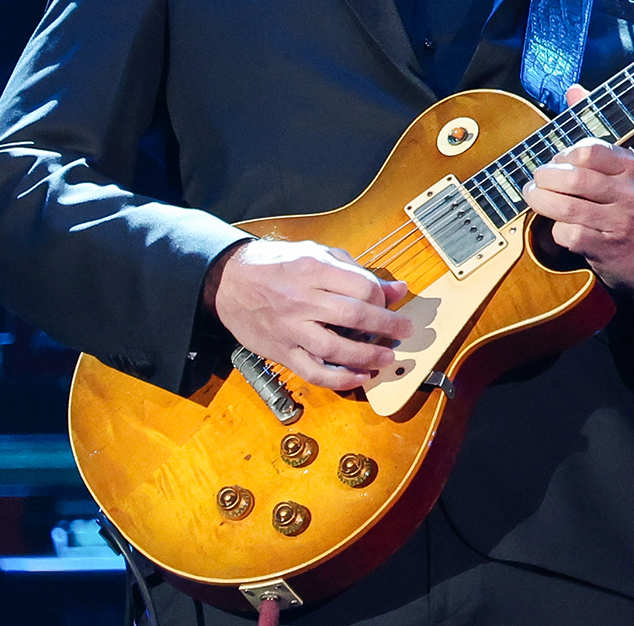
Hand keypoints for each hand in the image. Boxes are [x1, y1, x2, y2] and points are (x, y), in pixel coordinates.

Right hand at [202, 239, 413, 390]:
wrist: (228, 281)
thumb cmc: (275, 264)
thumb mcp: (316, 253)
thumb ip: (356, 271)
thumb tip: (396, 289)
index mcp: (312, 268)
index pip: (361, 287)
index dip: (382, 298)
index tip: (389, 303)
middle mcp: (301, 299)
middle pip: (354, 316)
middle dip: (387, 326)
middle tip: (404, 331)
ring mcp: (290, 328)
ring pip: (336, 348)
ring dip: (368, 356)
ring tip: (387, 358)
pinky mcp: (282, 351)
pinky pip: (314, 372)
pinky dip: (340, 379)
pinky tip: (360, 377)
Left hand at [522, 86, 633, 296]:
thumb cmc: (632, 208)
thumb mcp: (622, 169)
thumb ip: (595, 129)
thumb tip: (574, 89)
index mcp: (631, 166)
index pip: (588, 150)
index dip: (562, 154)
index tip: (555, 160)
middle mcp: (628, 192)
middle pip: (572, 178)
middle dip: (544, 179)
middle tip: (535, 181)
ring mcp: (618, 221)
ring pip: (566, 206)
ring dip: (541, 202)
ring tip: (534, 198)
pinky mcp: (607, 248)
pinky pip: (568, 234)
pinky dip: (555, 230)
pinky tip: (558, 227)